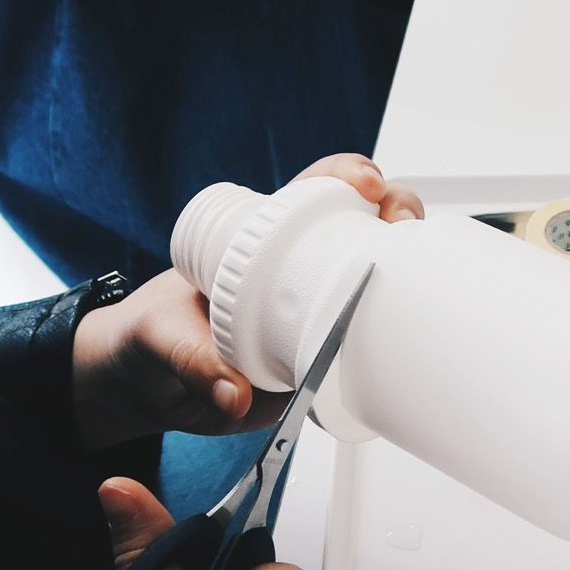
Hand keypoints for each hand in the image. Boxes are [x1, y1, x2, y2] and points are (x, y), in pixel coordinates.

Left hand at [72, 153, 423, 448]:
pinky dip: (394, 343)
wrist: (147, 389)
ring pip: (378, 282)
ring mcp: (315, 316)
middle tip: (402, 222)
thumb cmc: (151, 338)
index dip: (347, 176)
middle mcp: (299, 273)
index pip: (315, 190)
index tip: (364, 185)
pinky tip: (414, 338)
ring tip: (423, 270)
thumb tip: (236, 394)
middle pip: (366, 224)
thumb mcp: (162, 340)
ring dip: (410, 267)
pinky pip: (367, 350)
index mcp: (260, 242)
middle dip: (399, 210)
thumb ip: (196, 364)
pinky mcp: (322, 366)